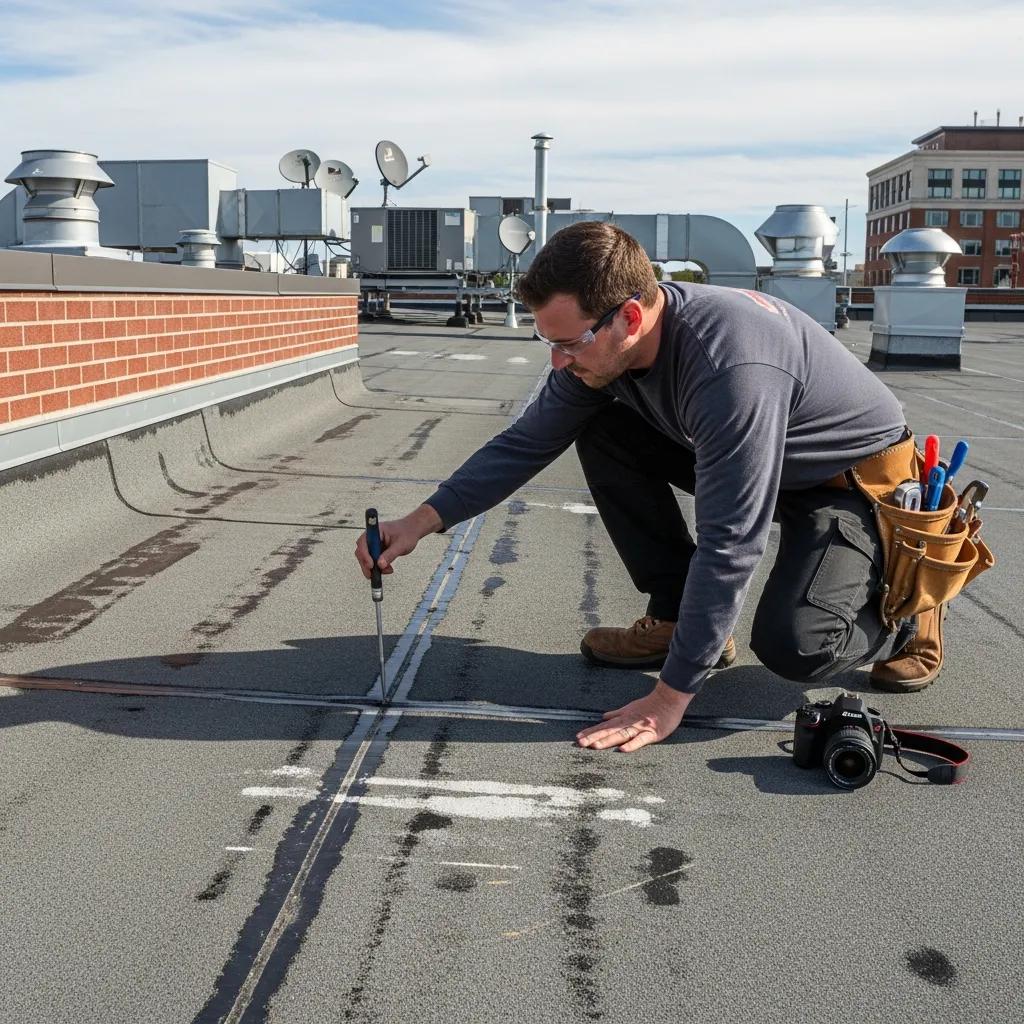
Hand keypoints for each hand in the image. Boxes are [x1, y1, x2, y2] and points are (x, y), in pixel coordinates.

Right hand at [354, 504, 441, 578]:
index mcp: (376, 530)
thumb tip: (380, 565)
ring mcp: (373, 544)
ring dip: (373, 567)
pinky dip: (378, 567)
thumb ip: (390, 555)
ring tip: (388, 570)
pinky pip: (373, 560)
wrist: (413, 531)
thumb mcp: (401, 545)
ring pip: (366, 558)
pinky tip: (388, 569)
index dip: (365, 554)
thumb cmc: (407, 533)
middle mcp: (372, 536)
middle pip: (362, 552)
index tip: (371, 565)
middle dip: (367, 564)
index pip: (364, 542)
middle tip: (373, 575)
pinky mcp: (376, 550)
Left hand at [575, 680, 693, 751]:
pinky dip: (632, 744)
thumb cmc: (651, 705)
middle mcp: (629, 722)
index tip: (578, 737)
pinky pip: (641, 740)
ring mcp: (640, 727)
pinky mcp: (652, 733)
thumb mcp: (631, 707)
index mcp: (623, 717)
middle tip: (580, 743)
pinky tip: (622, 749)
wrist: (669, 699)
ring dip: (607, 740)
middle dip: (594, 737)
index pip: (604, 726)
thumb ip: (617, 714)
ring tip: (594, 746)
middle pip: (609, 731)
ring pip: (621, 735)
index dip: (591, 732)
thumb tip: (603, 717)